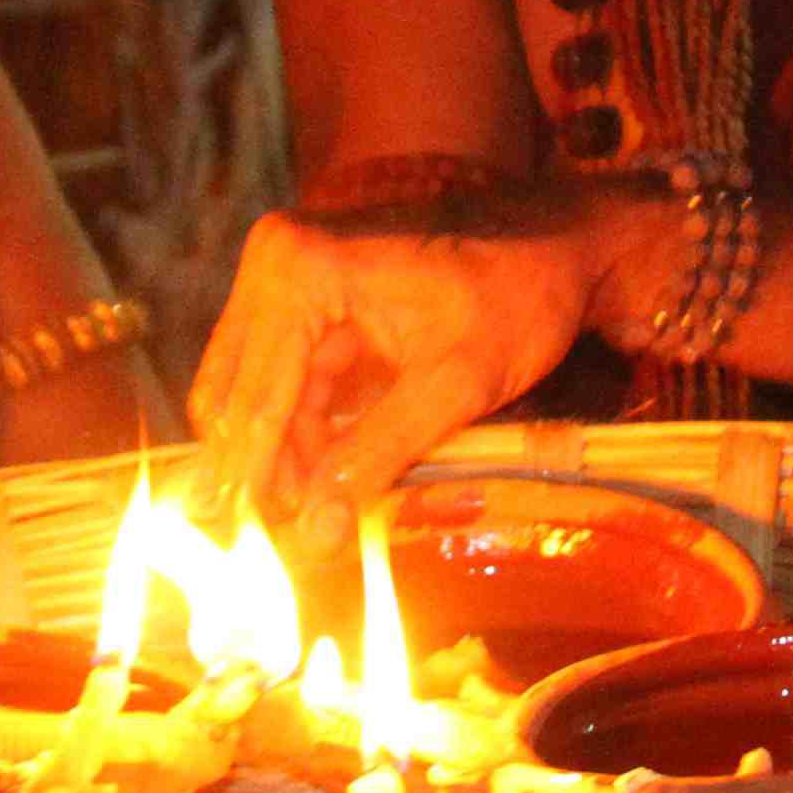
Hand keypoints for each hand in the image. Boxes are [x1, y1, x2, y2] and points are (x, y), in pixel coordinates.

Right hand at [189, 180, 644, 546]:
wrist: (556, 243)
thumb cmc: (517, 297)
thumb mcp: (454, 383)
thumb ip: (379, 455)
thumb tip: (315, 536)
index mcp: (301, 270)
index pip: (257, 399)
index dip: (249, 480)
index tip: (241, 548)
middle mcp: (276, 263)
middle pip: (236, 395)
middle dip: (255, 474)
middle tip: (270, 549)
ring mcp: (286, 278)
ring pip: (252, 394)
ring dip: (277, 461)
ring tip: (307, 527)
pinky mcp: (305, 301)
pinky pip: (282, 382)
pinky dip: (299, 437)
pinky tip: (321, 486)